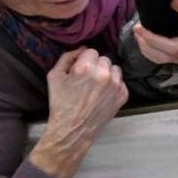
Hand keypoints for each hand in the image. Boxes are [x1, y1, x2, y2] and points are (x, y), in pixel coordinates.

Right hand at [27, 49, 128, 177]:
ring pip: (114, 68)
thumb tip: (82, 49)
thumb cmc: (61, 102)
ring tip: (96, 86)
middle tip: (87, 78)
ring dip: (107, 73)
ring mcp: (116, 85)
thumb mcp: (54, 76)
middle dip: (95, 66)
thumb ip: (67, 57)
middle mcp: (104, 74)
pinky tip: (102, 94)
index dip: (84, 59)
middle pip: (104, 59)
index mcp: (85, 67)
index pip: (91, 51)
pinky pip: (121, 81)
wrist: (74, 128)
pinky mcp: (123, 94)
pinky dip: (113, 85)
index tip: (80, 69)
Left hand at [133, 0, 177, 71]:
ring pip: (156, 54)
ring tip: (137, 32)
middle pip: (165, 44)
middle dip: (148, 36)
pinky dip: (146, 50)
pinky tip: (141, 41)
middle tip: (138, 27)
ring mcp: (176, 57)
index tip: (174, 0)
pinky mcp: (170, 61)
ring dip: (144, 43)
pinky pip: (154, 58)